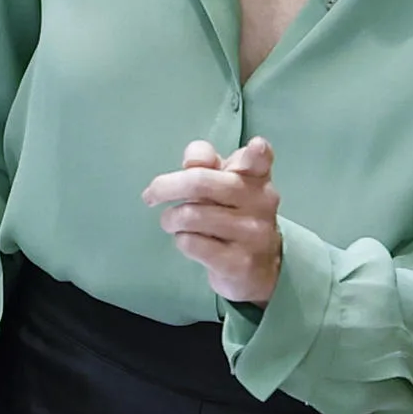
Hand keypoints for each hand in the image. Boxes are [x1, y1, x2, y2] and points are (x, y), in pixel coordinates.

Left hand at [143, 138, 283, 306]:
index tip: (256, 146)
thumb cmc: (232, 213)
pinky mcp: (239, 263)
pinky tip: (188, 240)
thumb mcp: (223, 182)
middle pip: (201, 182)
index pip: (261, 158)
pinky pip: (192, 243)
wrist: (256, 267)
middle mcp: (260, 202)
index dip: (257, 151)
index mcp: (256, 176)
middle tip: (150, 195)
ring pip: (191, 215)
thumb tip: (191, 161)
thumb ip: (207, 163)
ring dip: (171, 219)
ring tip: (172, 222)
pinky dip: (180, 240)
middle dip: (166, 187)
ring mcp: (252, 233)